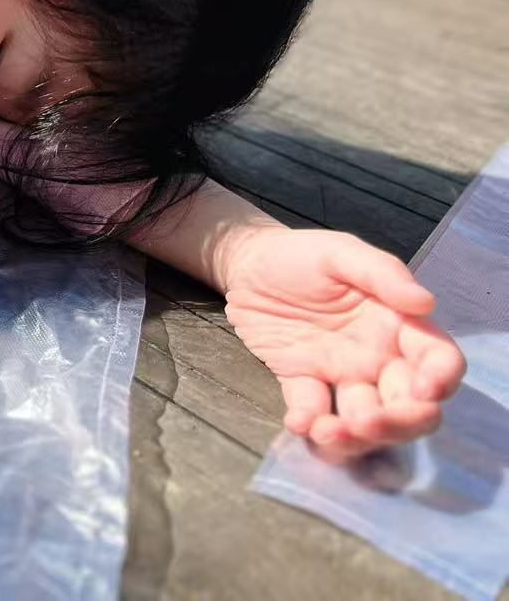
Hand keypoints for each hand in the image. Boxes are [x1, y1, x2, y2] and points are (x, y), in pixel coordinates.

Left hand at [221, 227, 466, 460]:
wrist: (246, 264)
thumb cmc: (302, 254)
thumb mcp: (341, 252)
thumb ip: (382, 274)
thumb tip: (425, 302)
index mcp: (397, 324)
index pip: (438, 359)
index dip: (441, 379)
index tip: (424, 390)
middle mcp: (378, 357)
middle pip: (411, 405)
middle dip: (399, 423)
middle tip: (367, 422)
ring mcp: (340, 374)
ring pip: (365, 419)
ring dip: (355, 436)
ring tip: (327, 431)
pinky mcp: (301, 381)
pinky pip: (312, 410)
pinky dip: (309, 423)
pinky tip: (299, 421)